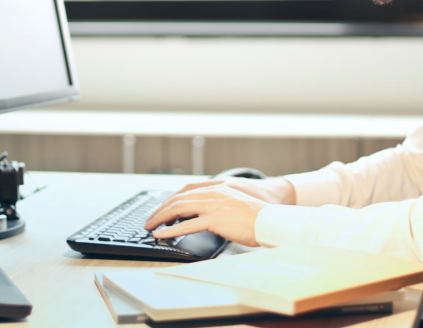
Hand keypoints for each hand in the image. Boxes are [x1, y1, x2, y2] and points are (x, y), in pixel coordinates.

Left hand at [143, 181, 288, 246]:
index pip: (187, 190)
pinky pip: (187, 225)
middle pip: (179, 198)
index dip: (171, 199)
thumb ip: (220, 204)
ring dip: (161, 218)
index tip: (162, 208)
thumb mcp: (236, 203)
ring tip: (150, 227)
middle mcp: (214, 193)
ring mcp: (214, 206)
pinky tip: (162, 234)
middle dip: (161, 209)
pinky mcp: (215, 220)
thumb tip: (205, 215)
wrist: (272, 220)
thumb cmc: (258, 216)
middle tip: (150, 219)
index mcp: (218, 188)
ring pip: (179, 208)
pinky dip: (171, 230)